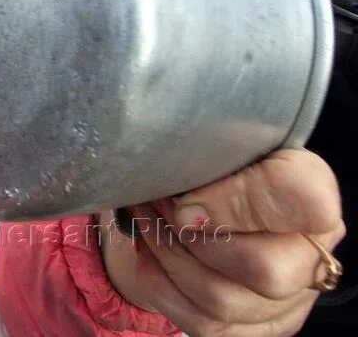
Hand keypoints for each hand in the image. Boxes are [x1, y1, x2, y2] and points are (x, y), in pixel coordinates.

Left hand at [102, 148, 343, 335]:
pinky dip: (162, 285)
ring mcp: (288, 297)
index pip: (303, 199)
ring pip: (223, 301)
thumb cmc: (207, 162)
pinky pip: (203, 324)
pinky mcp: (258, 326)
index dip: (238, 201)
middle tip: (158, 205)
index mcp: (309, 187)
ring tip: (147, 221)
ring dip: (167, 257)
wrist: (201, 197)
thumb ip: (205, 154)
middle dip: (190, 239)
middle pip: (264, 270)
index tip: (187, 195)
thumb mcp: (208, 141)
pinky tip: (151, 252)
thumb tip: (183, 203)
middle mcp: (311, 249)